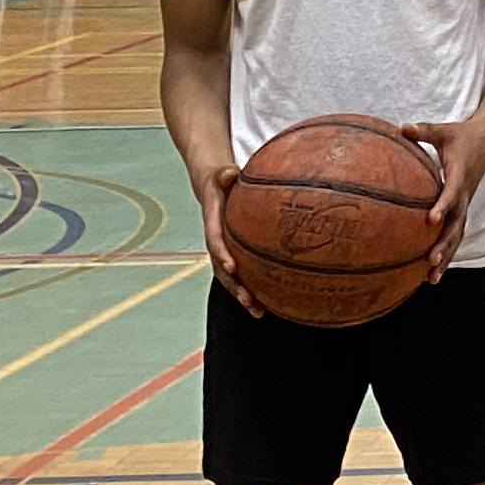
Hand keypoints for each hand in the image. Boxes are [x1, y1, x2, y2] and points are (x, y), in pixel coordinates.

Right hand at [190, 156, 259, 316]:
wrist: (213, 188)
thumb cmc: (222, 181)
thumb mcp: (222, 174)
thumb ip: (225, 174)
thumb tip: (230, 173)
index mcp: (213, 224)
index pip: (215, 241)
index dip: (222, 255)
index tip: (232, 266)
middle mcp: (217, 242)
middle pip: (223, 269)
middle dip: (235, 287)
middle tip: (249, 300)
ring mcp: (225, 251)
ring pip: (232, 278)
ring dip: (243, 296)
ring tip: (259, 312)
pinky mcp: (235, 255)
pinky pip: (243, 274)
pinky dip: (254, 289)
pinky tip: (271, 303)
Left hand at [396, 114, 484, 271]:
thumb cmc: (460, 136)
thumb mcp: (442, 130)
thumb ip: (423, 131)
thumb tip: (402, 128)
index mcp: (459, 176)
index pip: (452, 194)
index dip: (443, 207)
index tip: (431, 220)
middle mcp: (464, 195)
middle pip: (457, 224)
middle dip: (445, 243)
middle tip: (431, 259)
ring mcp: (465, 205)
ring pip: (457, 236)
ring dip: (446, 257)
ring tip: (431, 277)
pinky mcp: (462, 210)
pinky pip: (455, 235)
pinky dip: (446, 254)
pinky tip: (432, 272)